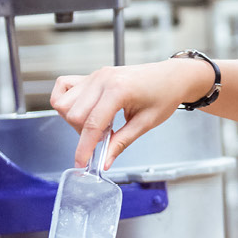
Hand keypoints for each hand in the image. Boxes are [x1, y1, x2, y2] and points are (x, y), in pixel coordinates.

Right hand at [51, 59, 214, 168]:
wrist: (173, 77)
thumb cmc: (165, 95)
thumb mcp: (145, 123)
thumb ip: (122, 142)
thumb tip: (105, 160)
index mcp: (118, 89)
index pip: (92, 124)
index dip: (84, 147)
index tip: (81, 162)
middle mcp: (102, 79)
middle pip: (73, 114)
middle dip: (83, 134)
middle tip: (104, 138)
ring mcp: (95, 75)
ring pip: (64, 102)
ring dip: (75, 119)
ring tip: (98, 124)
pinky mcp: (93, 75)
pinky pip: (64, 86)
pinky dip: (66, 100)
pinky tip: (84, 110)